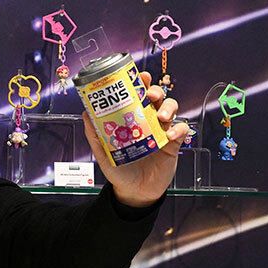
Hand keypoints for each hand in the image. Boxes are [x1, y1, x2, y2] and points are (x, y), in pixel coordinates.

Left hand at [82, 71, 187, 207]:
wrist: (133, 191)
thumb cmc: (119, 169)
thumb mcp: (103, 152)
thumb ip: (94, 135)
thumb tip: (85, 114)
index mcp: (133, 118)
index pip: (138, 95)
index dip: (141, 83)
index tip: (141, 76)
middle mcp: (148, 120)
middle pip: (157, 97)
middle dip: (156, 90)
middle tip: (150, 95)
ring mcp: (162, 130)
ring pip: (171, 108)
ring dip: (168, 107)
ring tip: (160, 117)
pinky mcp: (173, 143)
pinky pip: (182, 129)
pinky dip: (179, 128)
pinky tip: (170, 135)